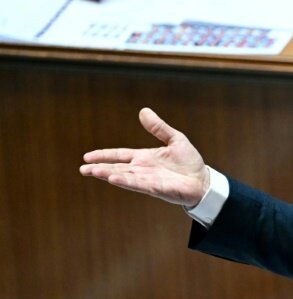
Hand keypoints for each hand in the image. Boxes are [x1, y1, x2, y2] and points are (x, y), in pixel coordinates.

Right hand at [80, 107, 209, 206]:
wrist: (203, 180)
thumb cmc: (190, 162)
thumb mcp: (175, 139)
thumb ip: (159, 127)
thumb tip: (143, 111)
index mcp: (145, 158)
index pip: (120, 155)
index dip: (104, 155)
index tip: (87, 156)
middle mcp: (143, 170)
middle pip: (117, 168)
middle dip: (99, 168)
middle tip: (82, 169)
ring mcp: (148, 180)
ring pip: (124, 176)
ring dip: (107, 174)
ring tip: (91, 171)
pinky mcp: (157, 188)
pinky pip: (139, 184)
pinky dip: (126, 181)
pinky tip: (113, 179)